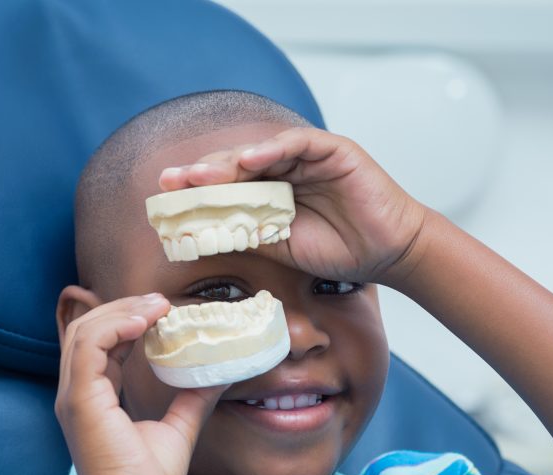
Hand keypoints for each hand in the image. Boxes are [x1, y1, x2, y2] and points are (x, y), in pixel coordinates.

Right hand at [54, 293, 225, 474]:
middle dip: (122, 308)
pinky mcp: (79, 399)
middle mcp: (77, 393)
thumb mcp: (178, 429)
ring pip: (84, 330)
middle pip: (87, 329)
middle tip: (161, 302)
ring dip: (120, 311)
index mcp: (93, 399)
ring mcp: (73, 395)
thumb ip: (193, 400)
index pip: (100, 344)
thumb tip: (220, 376)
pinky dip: (115, 326)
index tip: (163, 312)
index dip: (128, 321)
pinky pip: (88, 345)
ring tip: (157, 306)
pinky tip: (145, 322)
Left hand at [158, 127, 431, 287]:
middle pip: (237, 164)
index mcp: (272, 191)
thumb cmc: (338, 251)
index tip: (165, 198)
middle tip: (171, 181)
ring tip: (200, 175)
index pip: (228, 185)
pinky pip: (297, 143)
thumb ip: (246, 234)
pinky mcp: (332, 149)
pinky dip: (272, 148)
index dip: (197, 190)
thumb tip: (200, 235)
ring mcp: (308, 157)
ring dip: (228, 162)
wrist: (387, 253)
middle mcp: (286, 169)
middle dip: (203, 173)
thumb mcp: (280, 246)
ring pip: (261, 151)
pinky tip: (248, 160)